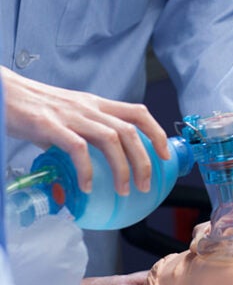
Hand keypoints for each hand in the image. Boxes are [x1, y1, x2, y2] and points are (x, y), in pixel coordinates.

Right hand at [2, 66, 169, 194]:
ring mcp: (70, 116)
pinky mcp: (48, 125)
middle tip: (146, 185)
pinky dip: (86, 170)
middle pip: (130, 131)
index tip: (165, 155)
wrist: (1, 93)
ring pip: (111, 139)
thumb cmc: (34, 108)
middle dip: (144, 160)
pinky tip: (86, 187)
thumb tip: (95, 166)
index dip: (156, 133)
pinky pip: (77, 149)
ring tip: (124, 191)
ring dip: (122, 168)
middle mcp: (89, 108)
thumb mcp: (69, 116)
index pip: (137, 113)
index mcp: (96, 104)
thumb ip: (85, 135)